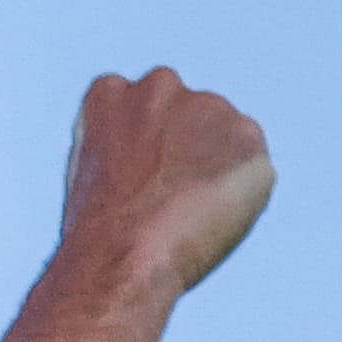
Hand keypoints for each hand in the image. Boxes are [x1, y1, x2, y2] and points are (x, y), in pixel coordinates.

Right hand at [61, 68, 273, 299]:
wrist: (121, 257)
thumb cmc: (95, 235)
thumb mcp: (89, 178)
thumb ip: (122, 149)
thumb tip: (156, 160)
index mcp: (110, 93)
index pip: (134, 111)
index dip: (140, 152)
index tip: (131, 184)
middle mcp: (160, 85)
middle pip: (186, 117)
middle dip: (184, 153)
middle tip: (163, 203)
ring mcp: (207, 107)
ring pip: (224, 141)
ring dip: (214, 175)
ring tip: (184, 218)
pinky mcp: (247, 139)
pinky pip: (253, 174)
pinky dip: (240, 200)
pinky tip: (207, 223)